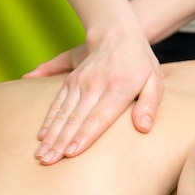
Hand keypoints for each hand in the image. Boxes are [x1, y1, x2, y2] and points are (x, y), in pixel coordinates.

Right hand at [25, 29, 163, 164]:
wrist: (117, 32)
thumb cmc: (140, 63)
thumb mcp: (154, 81)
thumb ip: (149, 105)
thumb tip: (144, 127)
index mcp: (117, 89)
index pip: (98, 118)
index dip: (84, 136)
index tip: (71, 153)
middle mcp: (95, 86)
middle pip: (75, 119)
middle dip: (60, 142)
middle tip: (47, 162)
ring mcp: (80, 82)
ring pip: (62, 113)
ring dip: (50, 135)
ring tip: (40, 155)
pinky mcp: (71, 80)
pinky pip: (57, 103)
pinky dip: (48, 120)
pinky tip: (40, 136)